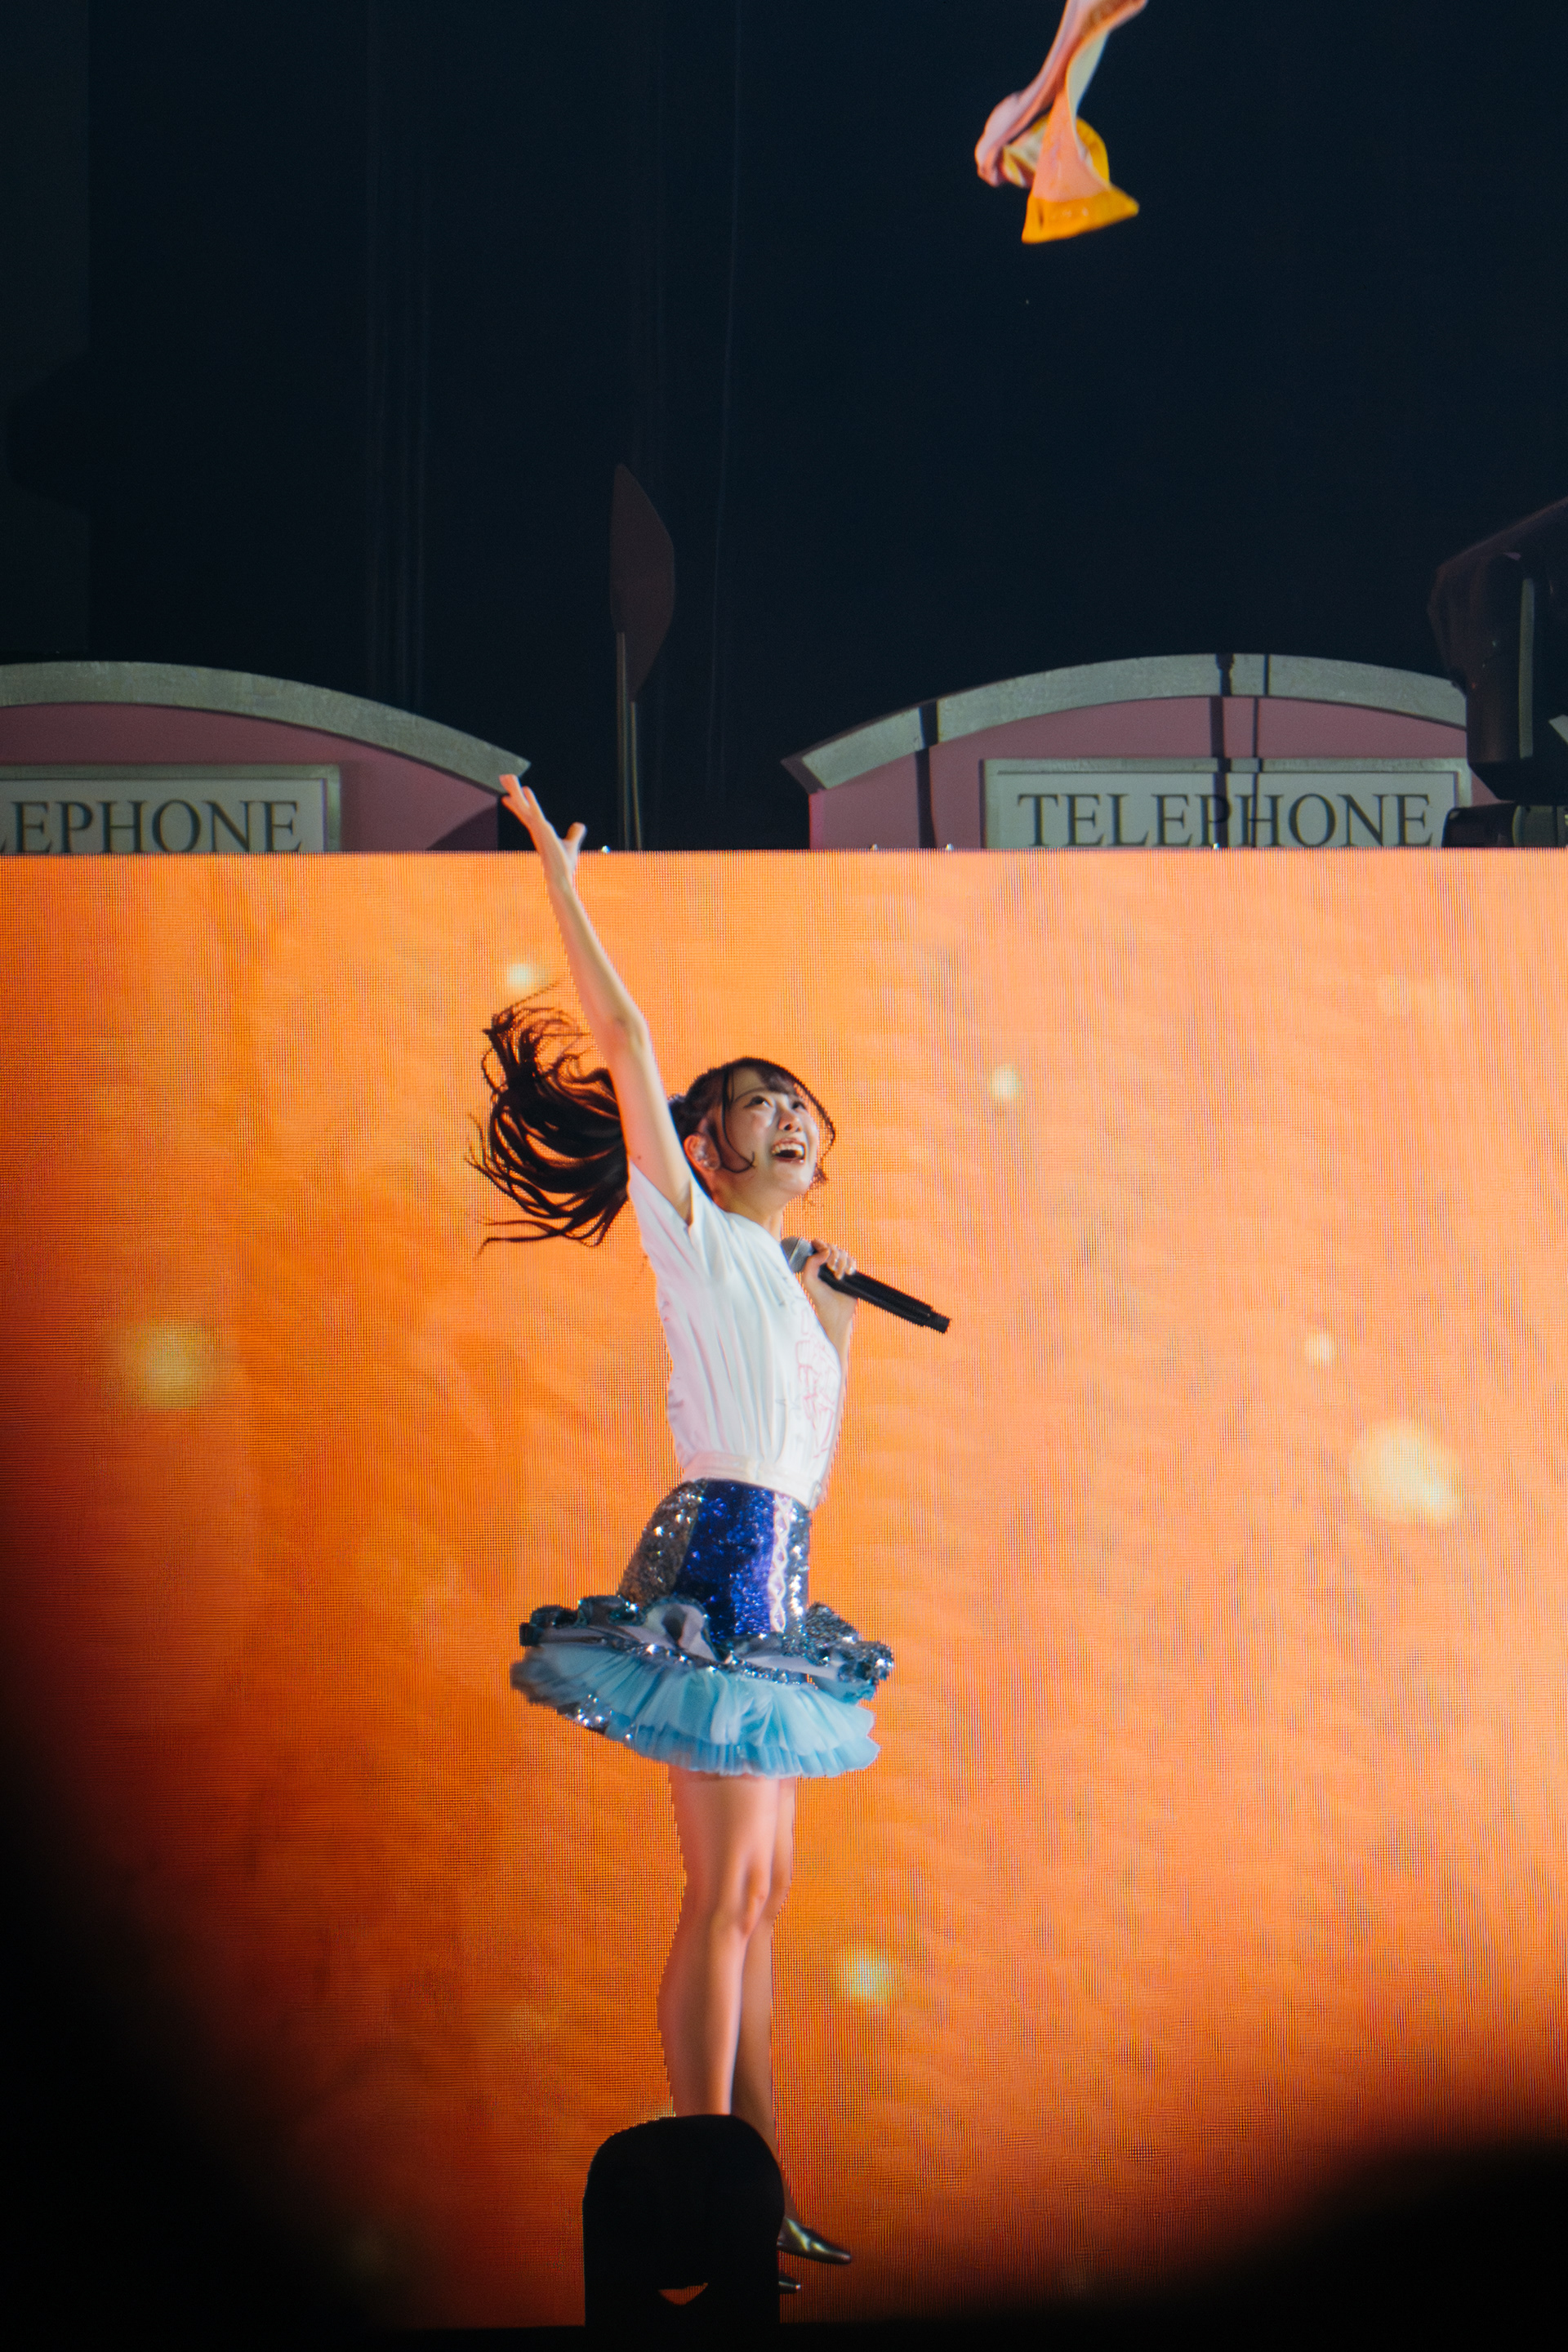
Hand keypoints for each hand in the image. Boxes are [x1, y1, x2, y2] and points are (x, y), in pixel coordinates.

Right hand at [501, 776, 585, 891]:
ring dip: (516, 791)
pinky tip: (526, 789)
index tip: (506, 798)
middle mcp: (536, 828)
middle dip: (513, 792)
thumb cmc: (564, 865)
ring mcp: (538, 829)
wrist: (561, 878)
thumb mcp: (571, 844)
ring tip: (507, 776)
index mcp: (540, 831)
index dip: (517, 805)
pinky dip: (529, 801)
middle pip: (522, 806)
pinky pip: (534, 812)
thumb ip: (574, 834)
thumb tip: (579, 825)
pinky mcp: (543, 830)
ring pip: (524, 806)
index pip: (526, 814)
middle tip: (504, 777)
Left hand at [800, 1240, 857, 1354]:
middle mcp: (825, 1264)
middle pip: (831, 1246)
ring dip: (842, 1262)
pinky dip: (851, 1264)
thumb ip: (810, 1263)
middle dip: (833, 1255)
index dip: (821, 1245)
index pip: (817, 1244)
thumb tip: (824, 1251)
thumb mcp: (809, 1281)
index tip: (824, 1255)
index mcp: (814, 1264)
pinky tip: (849, 1274)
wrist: (836, 1313)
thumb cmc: (820, 1299)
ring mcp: (838, 1267)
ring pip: (843, 1252)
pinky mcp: (850, 1272)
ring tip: (839, 1277)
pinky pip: (852, 1259)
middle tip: (832, 1267)